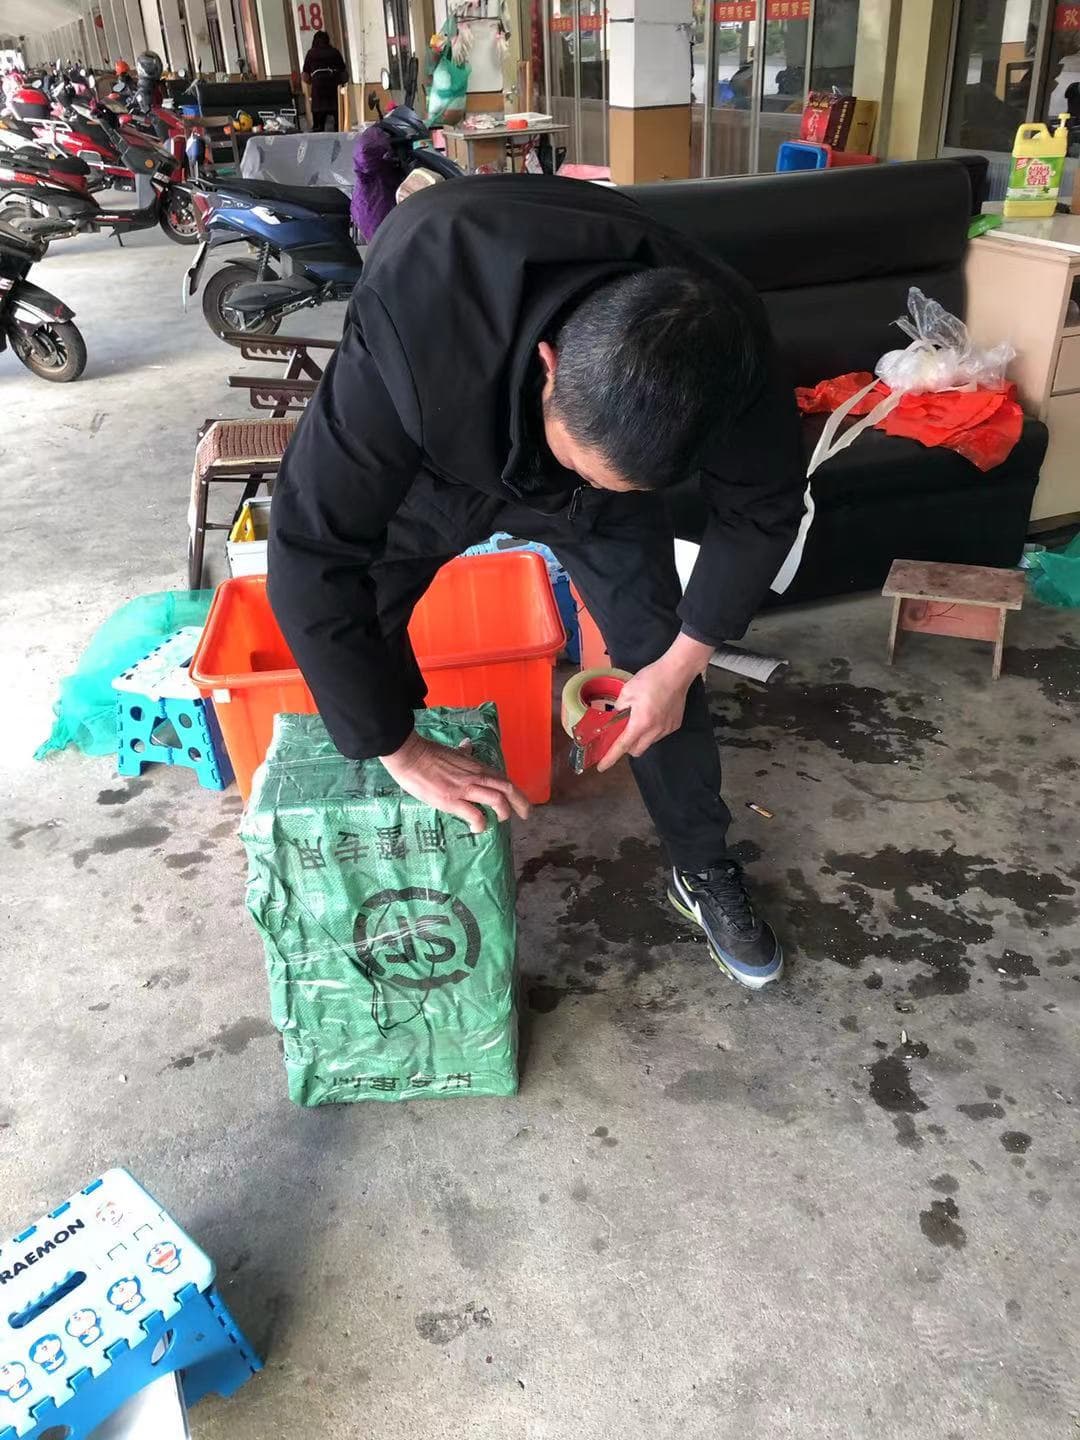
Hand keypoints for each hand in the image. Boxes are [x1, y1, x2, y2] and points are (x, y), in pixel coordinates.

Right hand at [381, 731, 530, 833]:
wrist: (410, 755)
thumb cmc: (428, 753)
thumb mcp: (452, 751)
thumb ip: (463, 751)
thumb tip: (467, 744)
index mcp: (476, 766)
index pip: (503, 778)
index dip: (516, 792)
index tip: (521, 803)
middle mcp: (476, 776)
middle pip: (507, 788)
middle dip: (520, 803)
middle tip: (525, 815)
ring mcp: (465, 788)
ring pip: (497, 799)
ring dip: (503, 812)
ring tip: (501, 821)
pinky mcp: (452, 799)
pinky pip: (474, 814)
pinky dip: (481, 823)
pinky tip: (477, 828)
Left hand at [597, 633, 713, 771]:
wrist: (677, 672)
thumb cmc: (651, 679)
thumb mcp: (627, 691)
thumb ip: (619, 709)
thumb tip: (615, 720)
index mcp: (640, 723)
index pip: (622, 746)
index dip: (610, 758)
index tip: (601, 767)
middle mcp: (655, 730)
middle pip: (636, 750)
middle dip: (626, 747)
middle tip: (621, 733)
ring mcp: (667, 729)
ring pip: (648, 743)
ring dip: (640, 737)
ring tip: (639, 718)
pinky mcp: (675, 725)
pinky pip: (659, 735)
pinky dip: (651, 731)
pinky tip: (652, 714)